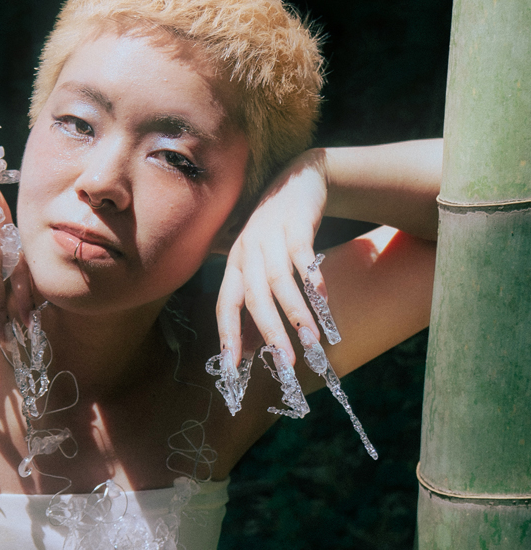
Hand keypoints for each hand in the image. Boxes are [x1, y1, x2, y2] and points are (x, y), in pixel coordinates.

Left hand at [216, 148, 329, 365]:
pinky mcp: (296, 223)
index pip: (225, 305)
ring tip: (312, 341)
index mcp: (235, 264)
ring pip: (279, 280)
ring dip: (295, 312)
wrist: (298, 179)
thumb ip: (255, 298)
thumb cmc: (276, 233)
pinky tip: (323, 301)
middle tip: (284, 364)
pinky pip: (303, 255)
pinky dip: (313, 279)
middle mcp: (247, 251)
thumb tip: (250, 346)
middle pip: (253, 297)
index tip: (233, 370)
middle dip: (268, 333)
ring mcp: (270, 235)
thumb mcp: (259, 262)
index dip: (228, 336)